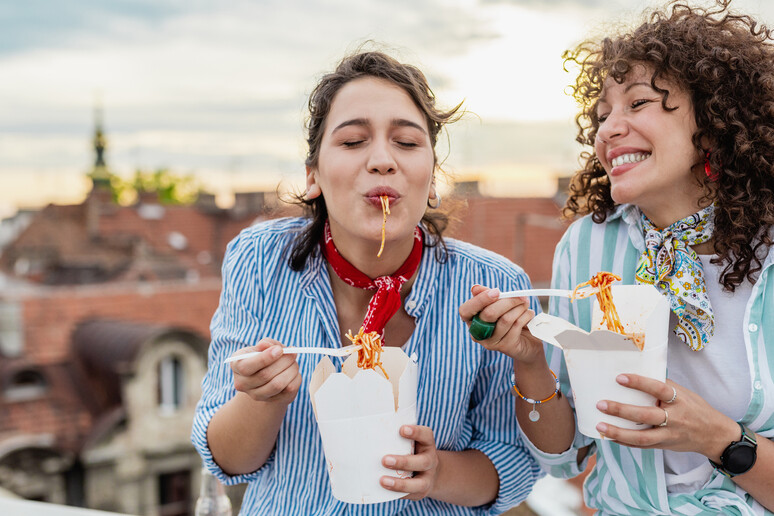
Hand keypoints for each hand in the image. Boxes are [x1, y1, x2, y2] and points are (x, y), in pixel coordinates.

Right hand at [230, 338, 300, 404]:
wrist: (268, 375)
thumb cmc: (265, 355)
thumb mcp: (264, 346)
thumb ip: (266, 343)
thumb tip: (267, 345)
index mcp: (236, 365)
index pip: (246, 367)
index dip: (265, 358)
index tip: (280, 350)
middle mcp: (242, 383)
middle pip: (265, 375)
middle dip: (283, 361)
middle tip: (293, 352)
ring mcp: (255, 395)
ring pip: (277, 385)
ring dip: (291, 370)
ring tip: (294, 361)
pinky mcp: (272, 401)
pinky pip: (288, 390)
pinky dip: (295, 378)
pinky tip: (293, 371)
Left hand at [380, 425, 438, 500]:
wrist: (429, 472)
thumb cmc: (412, 451)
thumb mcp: (410, 442)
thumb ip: (396, 438)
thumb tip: (371, 433)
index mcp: (427, 444)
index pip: (426, 435)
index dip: (416, 432)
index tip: (402, 429)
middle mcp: (430, 461)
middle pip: (423, 461)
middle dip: (403, 462)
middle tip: (384, 460)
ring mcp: (427, 478)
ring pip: (419, 484)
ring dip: (400, 483)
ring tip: (383, 481)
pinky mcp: (421, 492)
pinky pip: (410, 495)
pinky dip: (397, 493)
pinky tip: (384, 490)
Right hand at [458, 284, 542, 362]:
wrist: (526, 340)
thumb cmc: (509, 317)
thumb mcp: (498, 304)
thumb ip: (488, 295)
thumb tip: (475, 288)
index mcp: (471, 320)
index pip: (465, 310)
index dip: (479, 300)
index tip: (497, 291)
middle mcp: (477, 333)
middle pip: (489, 314)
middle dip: (508, 301)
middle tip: (521, 296)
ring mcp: (490, 342)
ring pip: (505, 319)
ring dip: (520, 308)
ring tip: (526, 304)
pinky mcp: (505, 347)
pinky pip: (516, 326)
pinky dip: (526, 316)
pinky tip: (529, 314)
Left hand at [594, 374, 737, 458]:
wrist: (714, 435)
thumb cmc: (695, 409)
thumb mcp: (684, 393)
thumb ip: (664, 385)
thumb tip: (639, 370)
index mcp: (680, 400)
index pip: (659, 389)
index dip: (639, 382)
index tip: (620, 377)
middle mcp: (675, 418)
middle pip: (646, 415)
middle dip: (622, 410)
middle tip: (601, 404)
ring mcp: (669, 435)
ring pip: (642, 437)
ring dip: (619, 432)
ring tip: (600, 425)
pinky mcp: (665, 446)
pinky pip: (642, 446)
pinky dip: (625, 442)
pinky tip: (609, 436)